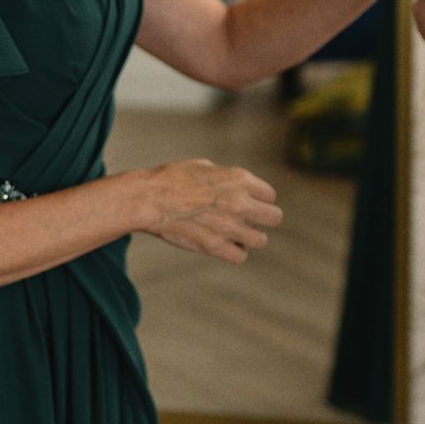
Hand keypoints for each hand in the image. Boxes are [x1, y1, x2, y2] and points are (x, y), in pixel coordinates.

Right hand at [129, 159, 282, 264]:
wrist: (150, 199)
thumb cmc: (172, 179)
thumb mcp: (206, 167)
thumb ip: (227, 179)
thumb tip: (236, 186)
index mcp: (240, 179)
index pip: (270, 195)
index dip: (260, 199)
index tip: (249, 202)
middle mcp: (240, 202)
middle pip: (274, 218)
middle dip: (263, 219)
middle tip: (250, 220)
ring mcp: (230, 226)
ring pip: (260, 240)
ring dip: (250, 238)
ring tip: (236, 235)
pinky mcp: (215, 246)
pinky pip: (240, 256)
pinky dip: (235, 253)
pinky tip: (225, 246)